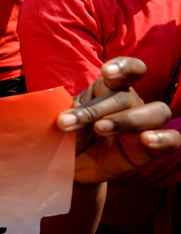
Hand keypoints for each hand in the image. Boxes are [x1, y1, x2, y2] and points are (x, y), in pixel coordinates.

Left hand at [57, 57, 180, 183]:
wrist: (68, 166)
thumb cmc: (67, 135)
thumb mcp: (63, 119)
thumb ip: (66, 111)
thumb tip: (65, 110)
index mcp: (109, 89)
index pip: (129, 70)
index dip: (124, 67)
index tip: (107, 72)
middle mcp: (130, 103)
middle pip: (126, 97)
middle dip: (96, 109)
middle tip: (67, 122)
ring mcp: (143, 125)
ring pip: (155, 113)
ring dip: (127, 120)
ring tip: (101, 129)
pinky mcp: (149, 150)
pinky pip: (172, 140)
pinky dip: (163, 139)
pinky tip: (147, 140)